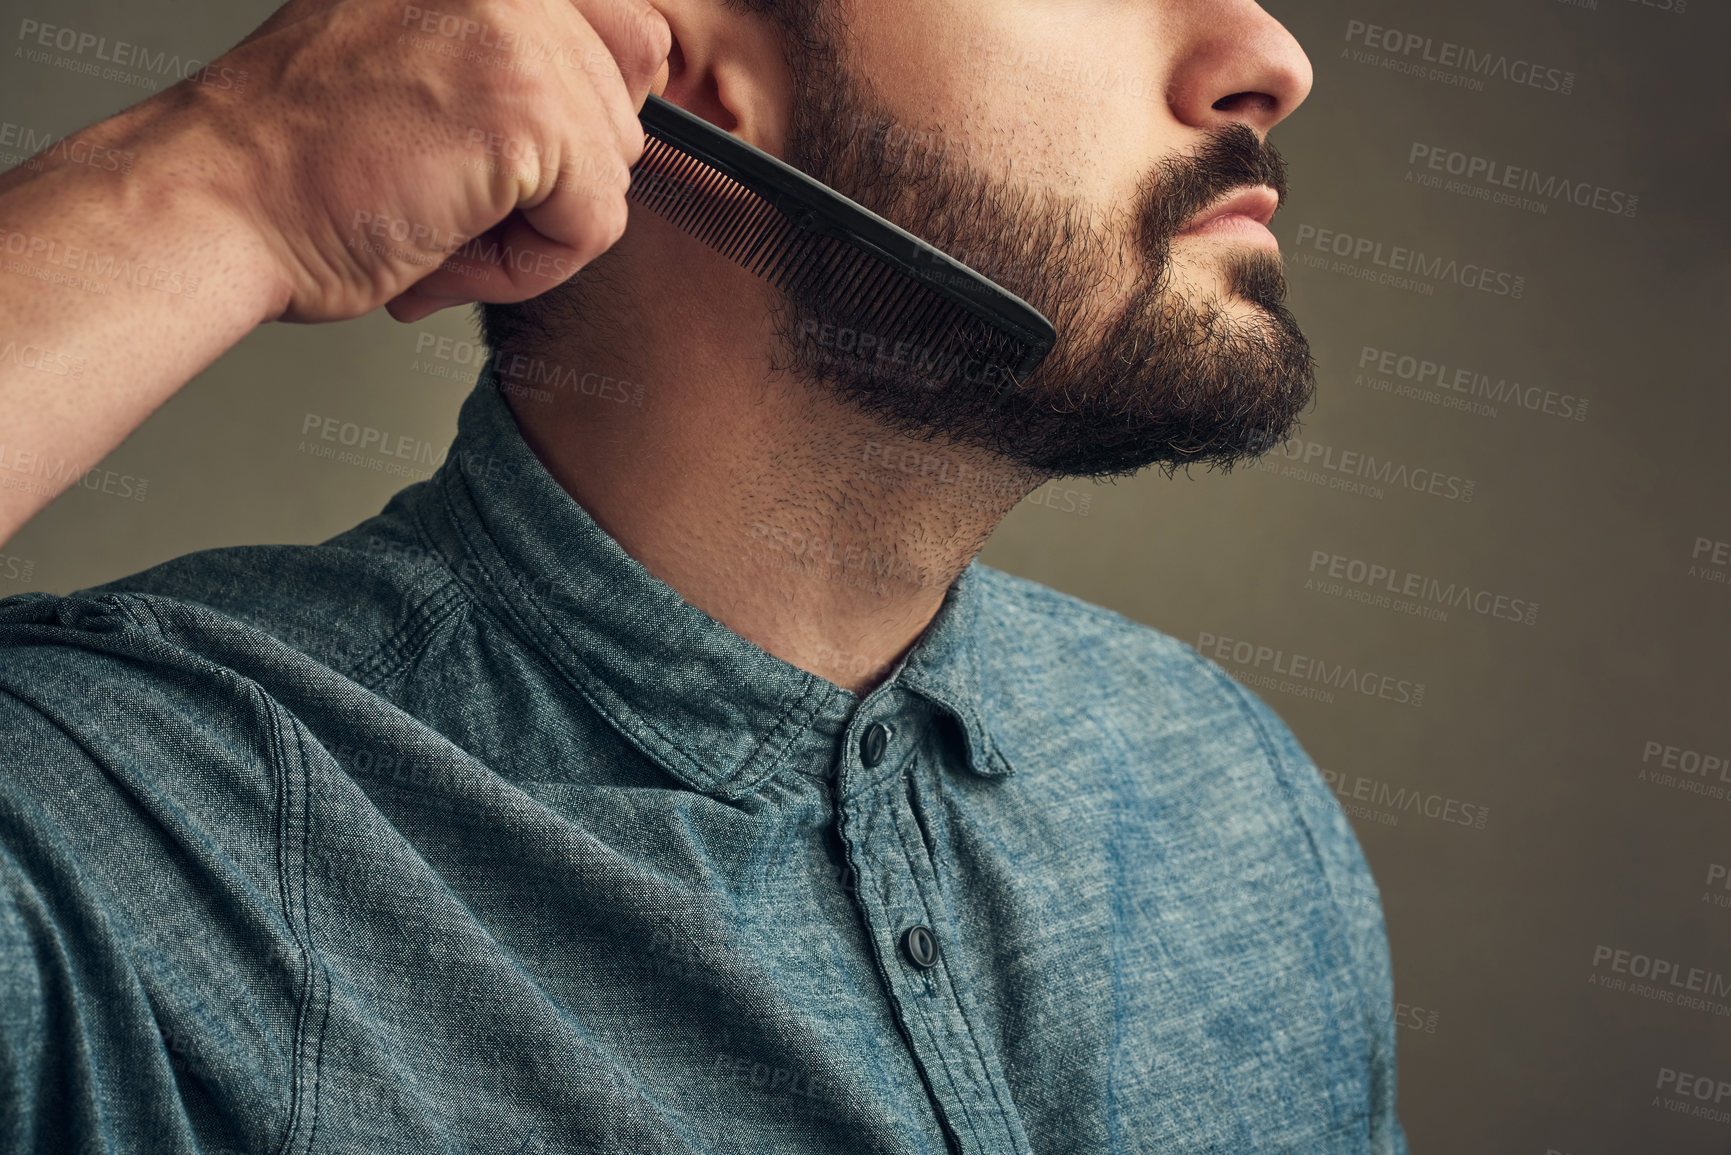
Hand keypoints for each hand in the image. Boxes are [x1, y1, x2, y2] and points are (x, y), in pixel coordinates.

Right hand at [194, 0, 671, 323]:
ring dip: (538, 224)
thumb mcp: (426, 59)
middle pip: (626, 108)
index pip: (631, 33)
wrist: (220, 205)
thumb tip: (643, 76)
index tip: (509, 155)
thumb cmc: (301, 158)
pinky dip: (533, 264)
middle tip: (453, 198)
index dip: (583, 119)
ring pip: (614, 169)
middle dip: (557, 180)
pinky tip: (449, 244)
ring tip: (440, 220)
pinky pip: (596, 221)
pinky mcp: (526, 114)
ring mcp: (518, 35)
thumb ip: (520, 54)